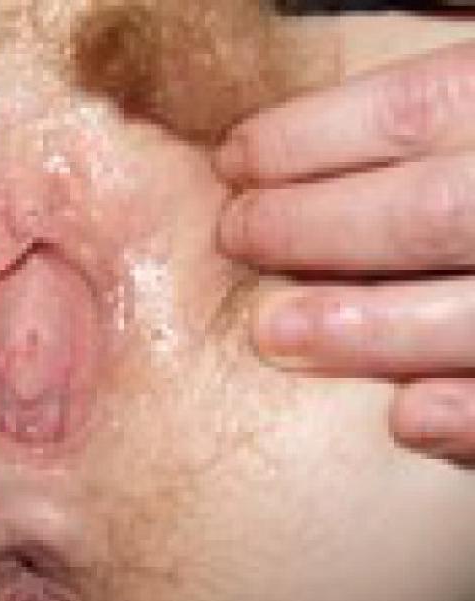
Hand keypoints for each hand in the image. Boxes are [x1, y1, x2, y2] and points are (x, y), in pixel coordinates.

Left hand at [216, 40, 474, 466]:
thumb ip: (463, 94)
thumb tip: (338, 92)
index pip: (418, 110)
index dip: (309, 137)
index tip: (236, 158)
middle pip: (430, 212)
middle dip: (314, 228)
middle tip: (238, 236)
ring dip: (367, 330)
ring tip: (273, 332)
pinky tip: (406, 420)